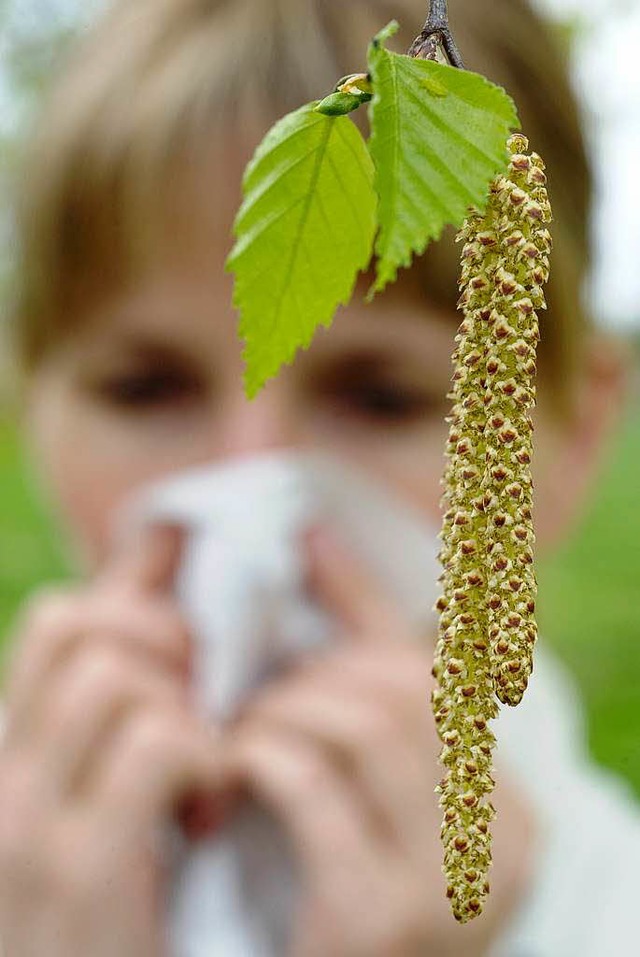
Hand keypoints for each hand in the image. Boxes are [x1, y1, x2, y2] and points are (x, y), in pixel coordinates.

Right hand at [0, 525, 223, 956]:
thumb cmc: (119, 930)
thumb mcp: (112, 809)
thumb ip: (135, 716)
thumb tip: (170, 594)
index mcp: (10, 763)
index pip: (60, 619)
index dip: (135, 610)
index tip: (185, 665)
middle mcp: (3, 783)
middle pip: (84, 627)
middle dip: (163, 646)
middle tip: (198, 712)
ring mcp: (30, 829)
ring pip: (118, 676)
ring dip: (182, 710)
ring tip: (199, 777)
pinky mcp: (83, 875)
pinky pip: (158, 743)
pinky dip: (203, 762)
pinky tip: (209, 818)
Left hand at [220, 526, 535, 956]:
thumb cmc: (344, 870)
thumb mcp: (369, 769)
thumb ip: (352, 646)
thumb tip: (311, 529)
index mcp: (501, 793)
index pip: (438, 663)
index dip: (356, 612)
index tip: (297, 579)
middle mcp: (495, 832)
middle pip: (403, 690)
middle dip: (316, 675)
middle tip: (260, 695)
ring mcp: (444, 876)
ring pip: (364, 724)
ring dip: (285, 711)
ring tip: (246, 732)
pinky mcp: (375, 915)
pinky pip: (315, 788)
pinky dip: (265, 757)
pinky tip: (236, 771)